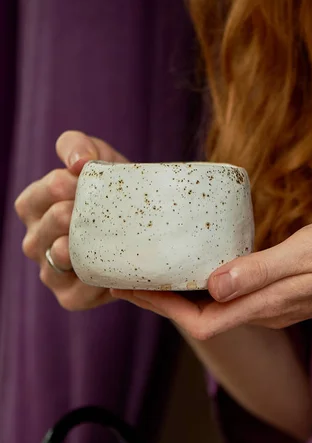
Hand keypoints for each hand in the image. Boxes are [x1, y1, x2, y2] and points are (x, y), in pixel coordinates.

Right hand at [15, 131, 126, 310]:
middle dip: (73, 213)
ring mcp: (51, 271)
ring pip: (58, 257)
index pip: (38, 196)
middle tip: (97, 206)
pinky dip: (96, 279)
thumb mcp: (98, 157)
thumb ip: (78, 146)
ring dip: (79, 245)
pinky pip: (78, 291)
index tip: (86, 178)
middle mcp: (36, 241)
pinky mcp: (71, 297)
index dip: (62, 186)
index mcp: (34, 207)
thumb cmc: (114, 190)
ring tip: (99, 235)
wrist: (145, 225)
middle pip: (49, 224)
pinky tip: (113, 267)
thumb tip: (78, 163)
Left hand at [112, 215, 311, 338]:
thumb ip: (258, 272)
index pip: (199, 321)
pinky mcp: (280, 291)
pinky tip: (199, 262)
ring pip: (214, 305)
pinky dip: (206, 281)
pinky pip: (232, 292)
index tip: (130, 288)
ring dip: (181, 291)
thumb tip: (211, 286)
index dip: (161, 307)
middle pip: (199, 315)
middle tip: (130, 276)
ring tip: (154, 269)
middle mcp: (263, 311)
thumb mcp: (305, 255)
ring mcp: (273, 304)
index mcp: (265, 306)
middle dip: (162, 299)